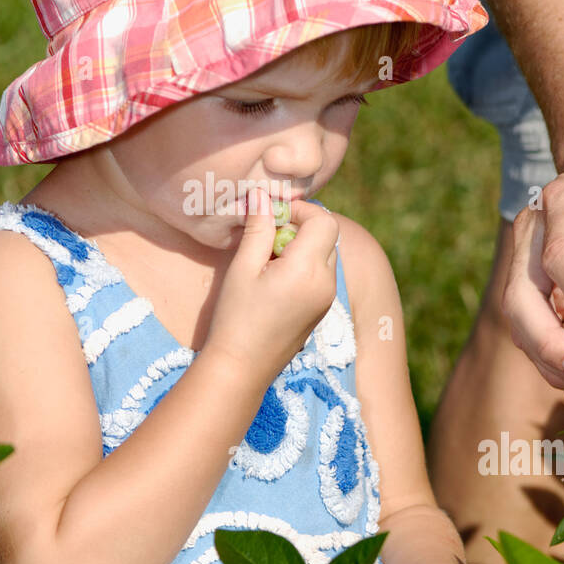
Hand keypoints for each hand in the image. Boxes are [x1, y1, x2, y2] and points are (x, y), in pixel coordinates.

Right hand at [203, 186, 339, 379]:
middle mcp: (327, 283)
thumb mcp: (243, 268)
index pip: (323, 221)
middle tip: (267, 239)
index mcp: (309, 270)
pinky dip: (303, 265)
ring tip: (268, 261)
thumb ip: (259, 228)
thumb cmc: (236, 317)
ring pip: (325, 254)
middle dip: (300, 228)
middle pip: (327, 236)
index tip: (273, 216)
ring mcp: (327, 298)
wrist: (241, 368)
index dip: (300, 211)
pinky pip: (321, 274)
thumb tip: (263, 196)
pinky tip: (275, 280)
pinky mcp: (321, 310)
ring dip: (302, 247)